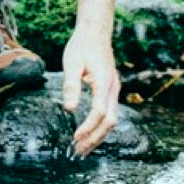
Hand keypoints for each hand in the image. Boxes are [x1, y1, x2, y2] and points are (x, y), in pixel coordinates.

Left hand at [60, 23, 120, 157]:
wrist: (95, 32)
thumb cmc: (81, 46)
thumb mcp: (71, 63)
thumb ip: (71, 86)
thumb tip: (69, 109)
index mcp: (104, 82)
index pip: (99, 112)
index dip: (88, 127)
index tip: (75, 137)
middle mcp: (113, 88)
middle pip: (109, 121)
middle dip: (94, 138)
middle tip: (78, 151)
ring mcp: (114, 90)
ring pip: (112, 120)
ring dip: (98, 135)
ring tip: (82, 148)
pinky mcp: (110, 90)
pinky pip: (109, 113)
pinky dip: (100, 127)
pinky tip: (89, 133)